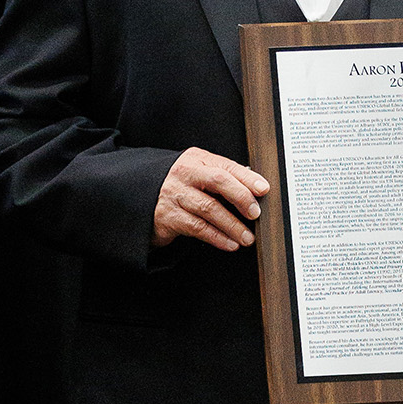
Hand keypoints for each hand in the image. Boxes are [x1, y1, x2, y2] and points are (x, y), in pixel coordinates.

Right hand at [151, 147, 269, 251]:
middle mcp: (184, 174)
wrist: (138, 198)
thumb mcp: (197, 174)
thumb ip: (222, 176)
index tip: (264, 189)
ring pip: (209, 208)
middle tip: (255, 213)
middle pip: (218, 181)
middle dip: (241, 197)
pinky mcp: (168, 217)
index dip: (247, 178)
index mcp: (196, 160)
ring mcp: (174, 195)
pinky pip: (197, 228)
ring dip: (232, 225)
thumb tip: (253, 184)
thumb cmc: (178, 186)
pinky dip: (217, 237)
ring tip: (247, 237)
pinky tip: (230, 244)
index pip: (226, 166)